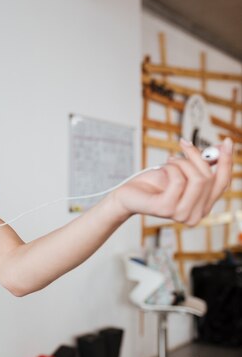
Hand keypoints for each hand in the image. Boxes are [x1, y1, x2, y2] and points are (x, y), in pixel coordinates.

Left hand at [112, 138, 233, 225]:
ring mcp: (182, 214)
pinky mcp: (167, 209)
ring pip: (197, 179)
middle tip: (183, 145)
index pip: (223, 184)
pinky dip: (171, 168)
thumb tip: (221, 148)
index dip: (226, 162)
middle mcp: (196, 215)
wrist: (128, 194)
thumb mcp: (182, 170)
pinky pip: (179, 180)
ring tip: (170, 160)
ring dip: (182, 162)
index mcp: (203, 206)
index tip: (228, 142)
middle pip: (209, 179)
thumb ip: (202, 164)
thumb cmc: (154, 183)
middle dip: (196, 156)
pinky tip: (162, 168)